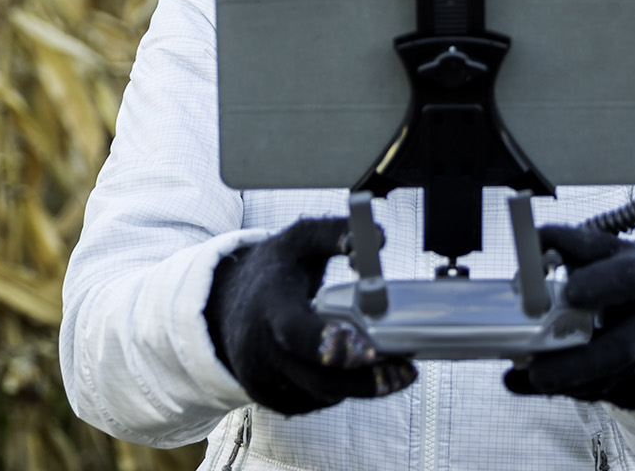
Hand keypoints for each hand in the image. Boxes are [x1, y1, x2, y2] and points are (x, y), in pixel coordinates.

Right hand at [205, 217, 417, 415]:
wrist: (227, 302)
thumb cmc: (276, 268)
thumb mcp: (300, 239)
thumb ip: (336, 233)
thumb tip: (378, 238)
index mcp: (269, 305)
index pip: (295, 333)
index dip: (331, 345)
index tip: (370, 349)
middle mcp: (260, 348)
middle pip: (318, 379)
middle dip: (366, 380)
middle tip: (407, 371)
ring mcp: (261, 377)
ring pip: (320, 395)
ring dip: (361, 387)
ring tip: (396, 370)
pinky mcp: (268, 397)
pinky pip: (312, 402)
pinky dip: (340, 391)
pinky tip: (358, 373)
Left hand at [503, 226, 634, 409]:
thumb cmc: (622, 279)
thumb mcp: (605, 253)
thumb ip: (569, 244)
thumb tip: (533, 240)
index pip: (628, 279)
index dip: (599, 284)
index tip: (568, 292)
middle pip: (619, 350)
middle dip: (576, 363)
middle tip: (536, 369)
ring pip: (606, 381)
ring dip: (564, 382)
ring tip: (527, 377)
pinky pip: (598, 393)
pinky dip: (562, 390)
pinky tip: (528, 384)